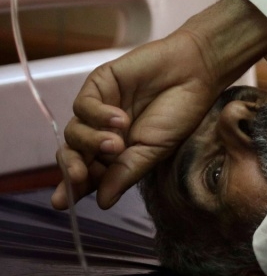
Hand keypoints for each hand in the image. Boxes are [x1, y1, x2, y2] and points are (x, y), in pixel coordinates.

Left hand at [53, 30, 221, 208]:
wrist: (195, 74)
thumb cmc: (180, 113)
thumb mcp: (154, 150)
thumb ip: (126, 173)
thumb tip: (101, 202)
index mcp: (118, 152)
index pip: (89, 172)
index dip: (74, 186)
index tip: (61, 202)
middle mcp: (103, 131)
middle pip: (73, 153)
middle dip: (72, 167)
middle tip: (79, 176)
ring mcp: (99, 107)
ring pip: (74, 132)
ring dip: (92, 142)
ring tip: (118, 144)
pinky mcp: (99, 84)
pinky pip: (83, 106)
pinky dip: (98, 116)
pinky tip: (121, 119)